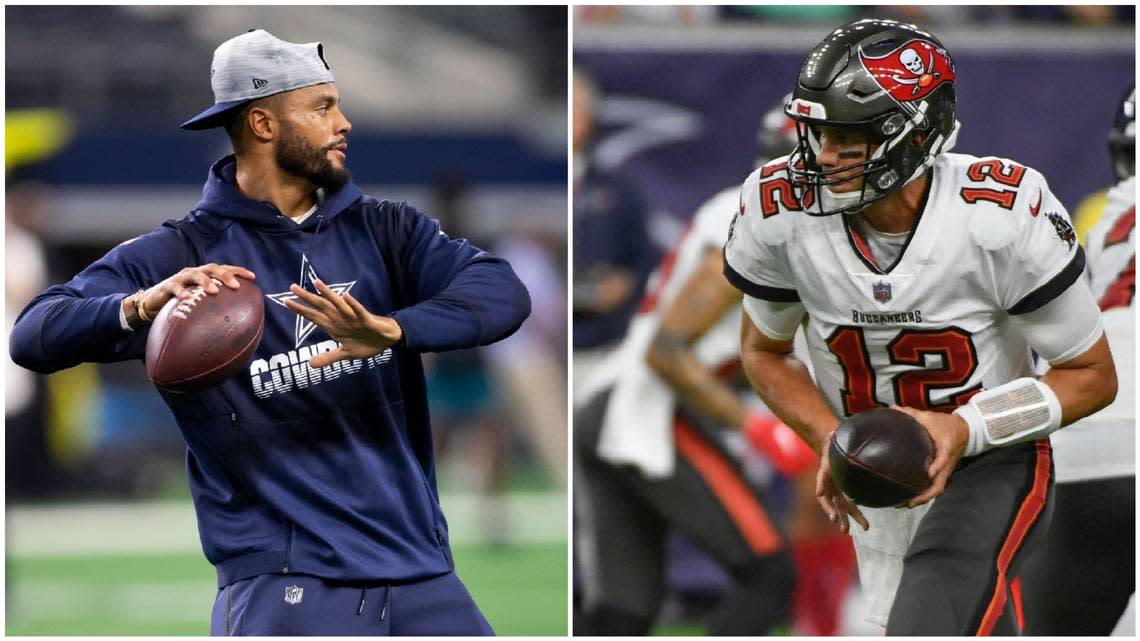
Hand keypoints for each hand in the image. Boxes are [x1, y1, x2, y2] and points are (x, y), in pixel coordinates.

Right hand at [143, 263, 255, 316]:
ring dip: (206, 281)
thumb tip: (236, 321)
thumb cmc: (182, 303)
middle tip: (236, 286)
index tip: (252, 277)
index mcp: (205, 275)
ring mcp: (181, 278)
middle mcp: (194, 273)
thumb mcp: (200, 302)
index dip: (238, 271)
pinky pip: (175, 287)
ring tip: (214, 291)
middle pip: (212, 269)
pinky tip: (187, 298)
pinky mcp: (168, 286)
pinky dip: (182, 292)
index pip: (224, 269)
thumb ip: (215, 306)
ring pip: (195, 274)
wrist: (153, 302)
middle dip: (225, 275)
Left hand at [282, 279, 402, 367]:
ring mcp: (353, 318)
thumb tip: (310, 364)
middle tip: (292, 287)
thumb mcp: (345, 354)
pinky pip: (358, 310)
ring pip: (338, 304)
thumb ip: (328, 357)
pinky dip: (352, 304)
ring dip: (328, 293)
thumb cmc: (366, 342)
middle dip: (307, 298)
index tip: (286, 302)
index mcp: (334, 326)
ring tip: (316, 283)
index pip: (313, 316)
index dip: (300, 310)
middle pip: (321, 306)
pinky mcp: (366, 319)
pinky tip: (346, 296)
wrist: (386, 340)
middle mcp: (340, 319)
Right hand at [816, 431, 868, 532]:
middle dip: (832, 511)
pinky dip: (856, 515)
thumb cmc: (836, 445)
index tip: (819, 493)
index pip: (822, 478)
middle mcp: (828, 484)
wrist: (838, 452)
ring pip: (840, 507)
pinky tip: (865, 525)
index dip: (820, 485)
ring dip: (845, 519)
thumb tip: (832, 431)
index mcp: (825, 470)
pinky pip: (850, 506)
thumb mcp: (834, 439)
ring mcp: (837, 491)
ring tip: (849, 531)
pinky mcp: (845, 494)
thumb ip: (833, 437)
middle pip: (829, 499)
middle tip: (836, 521)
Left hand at [891, 405, 968, 507]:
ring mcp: (945, 471)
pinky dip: (922, 494)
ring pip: (936, 490)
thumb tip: (892, 408)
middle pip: (939, 485)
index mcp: (945, 449)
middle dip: (924, 496)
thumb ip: (911, 413)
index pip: (943, 459)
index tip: (929, 473)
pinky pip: (933, 487)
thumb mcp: (930, 417)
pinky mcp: (942, 473)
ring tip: (903, 504)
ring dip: (922, 499)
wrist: (965, 431)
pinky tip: (907, 498)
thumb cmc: (945, 425)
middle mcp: (946, 464)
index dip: (937, 467)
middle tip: (907, 502)